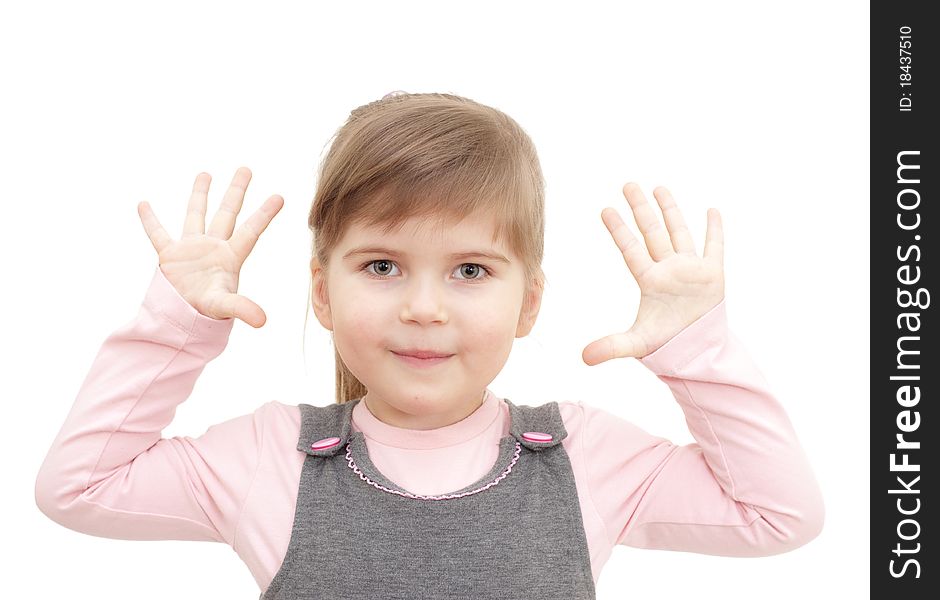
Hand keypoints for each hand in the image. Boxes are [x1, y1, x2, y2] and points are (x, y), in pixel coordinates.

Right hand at [137, 167, 283, 327]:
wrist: (181, 322)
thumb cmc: (207, 313)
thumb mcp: (224, 307)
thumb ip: (241, 308)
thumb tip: (262, 321)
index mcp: (230, 257)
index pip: (251, 230)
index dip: (265, 214)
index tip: (280, 196)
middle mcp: (213, 248)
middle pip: (227, 213)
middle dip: (236, 191)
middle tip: (246, 169)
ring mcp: (191, 249)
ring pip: (196, 215)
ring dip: (200, 195)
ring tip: (206, 173)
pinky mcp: (169, 256)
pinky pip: (158, 234)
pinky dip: (150, 220)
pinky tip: (143, 203)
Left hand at [582, 183, 724, 364]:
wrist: (695, 351)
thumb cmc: (665, 343)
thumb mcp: (637, 344)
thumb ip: (611, 346)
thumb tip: (583, 358)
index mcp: (650, 280)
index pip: (631, 250)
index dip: (619, 230)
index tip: (605, 210)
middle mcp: (668, 269)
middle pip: (652, 232)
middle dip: (640, 209)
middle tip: (628, 185)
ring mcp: (690, 269)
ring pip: (679, 232)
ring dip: (670, 211)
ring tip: (659, 188)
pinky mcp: (713, 274)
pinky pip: (714, 247)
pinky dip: (714, 230)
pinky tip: (712, 210)